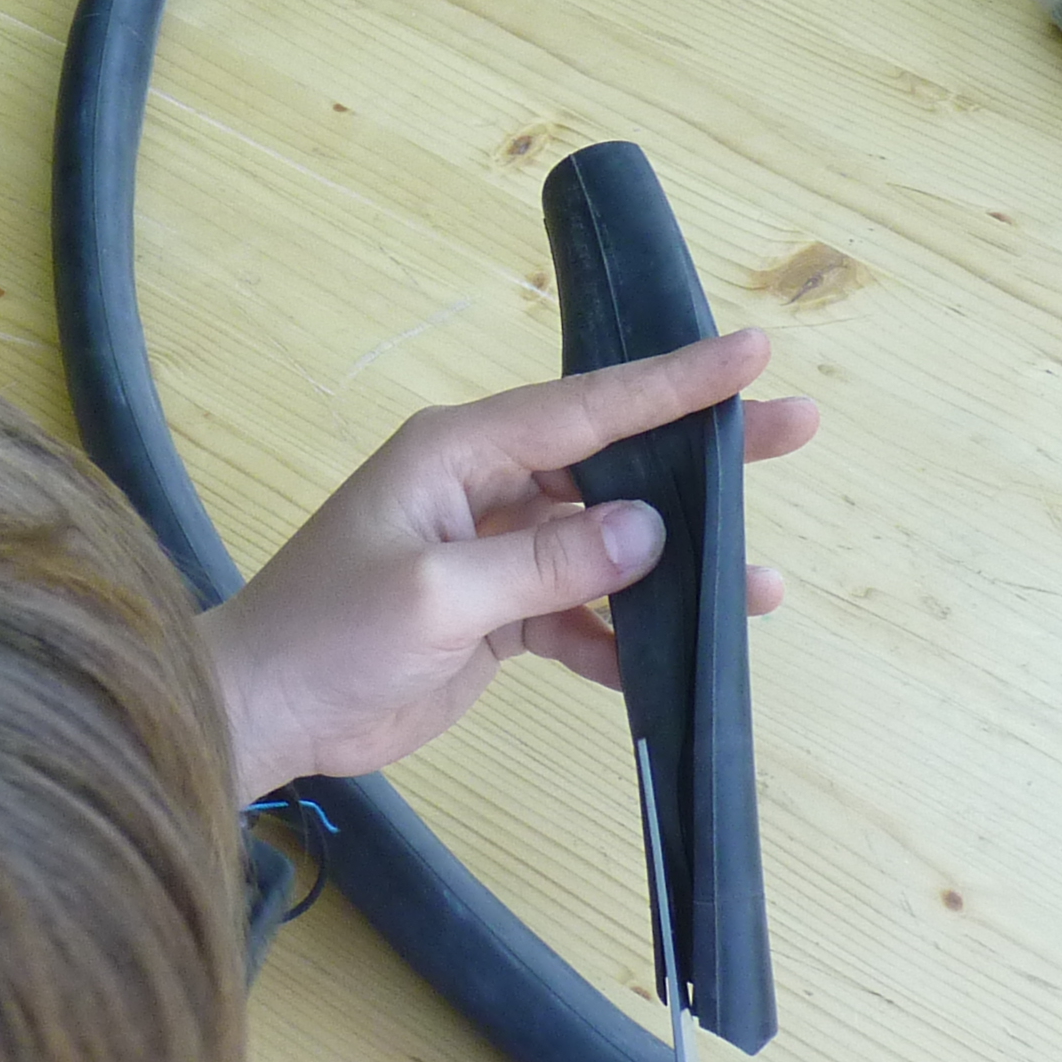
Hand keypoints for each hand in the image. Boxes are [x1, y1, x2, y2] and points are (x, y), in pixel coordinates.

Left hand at [201, 330, 818, 795]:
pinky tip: (675, 664)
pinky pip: (580, 615)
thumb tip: (650, 532)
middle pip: (614, 463)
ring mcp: (495, 551)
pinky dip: (623, 639)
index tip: (750, 350)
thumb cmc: (326, 634)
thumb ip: (546, 563)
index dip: (672, 380)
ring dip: (677, 570)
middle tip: (797, 430)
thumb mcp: (437, 596)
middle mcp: (485, 487)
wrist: (264, 712)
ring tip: (760, 590)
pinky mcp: (497, 613)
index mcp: (460, 452)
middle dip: (701, 456)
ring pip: (609, 545)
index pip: (586, 405)